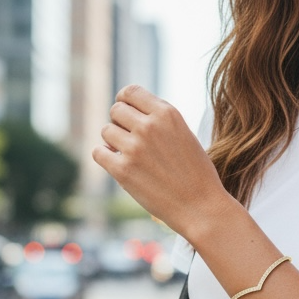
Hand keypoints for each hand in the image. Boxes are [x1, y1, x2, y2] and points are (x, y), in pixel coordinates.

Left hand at [93, 85, 227, 240]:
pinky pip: (98, 152)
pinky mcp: (123, 170)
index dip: (125, 101)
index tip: (126, 114)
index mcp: (167, 113)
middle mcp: (149, 126)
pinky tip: (118, 164)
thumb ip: (159, 121)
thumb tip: (128, 113)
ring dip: (113, 142)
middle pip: (116, 110)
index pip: (130, 92)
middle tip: (131, 140)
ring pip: (106, 131)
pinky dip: (105, 157)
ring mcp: (135, 148)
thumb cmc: (196, 173)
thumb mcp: (184, 134)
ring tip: (129, 155)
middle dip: (120, 123)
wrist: (200, 207)